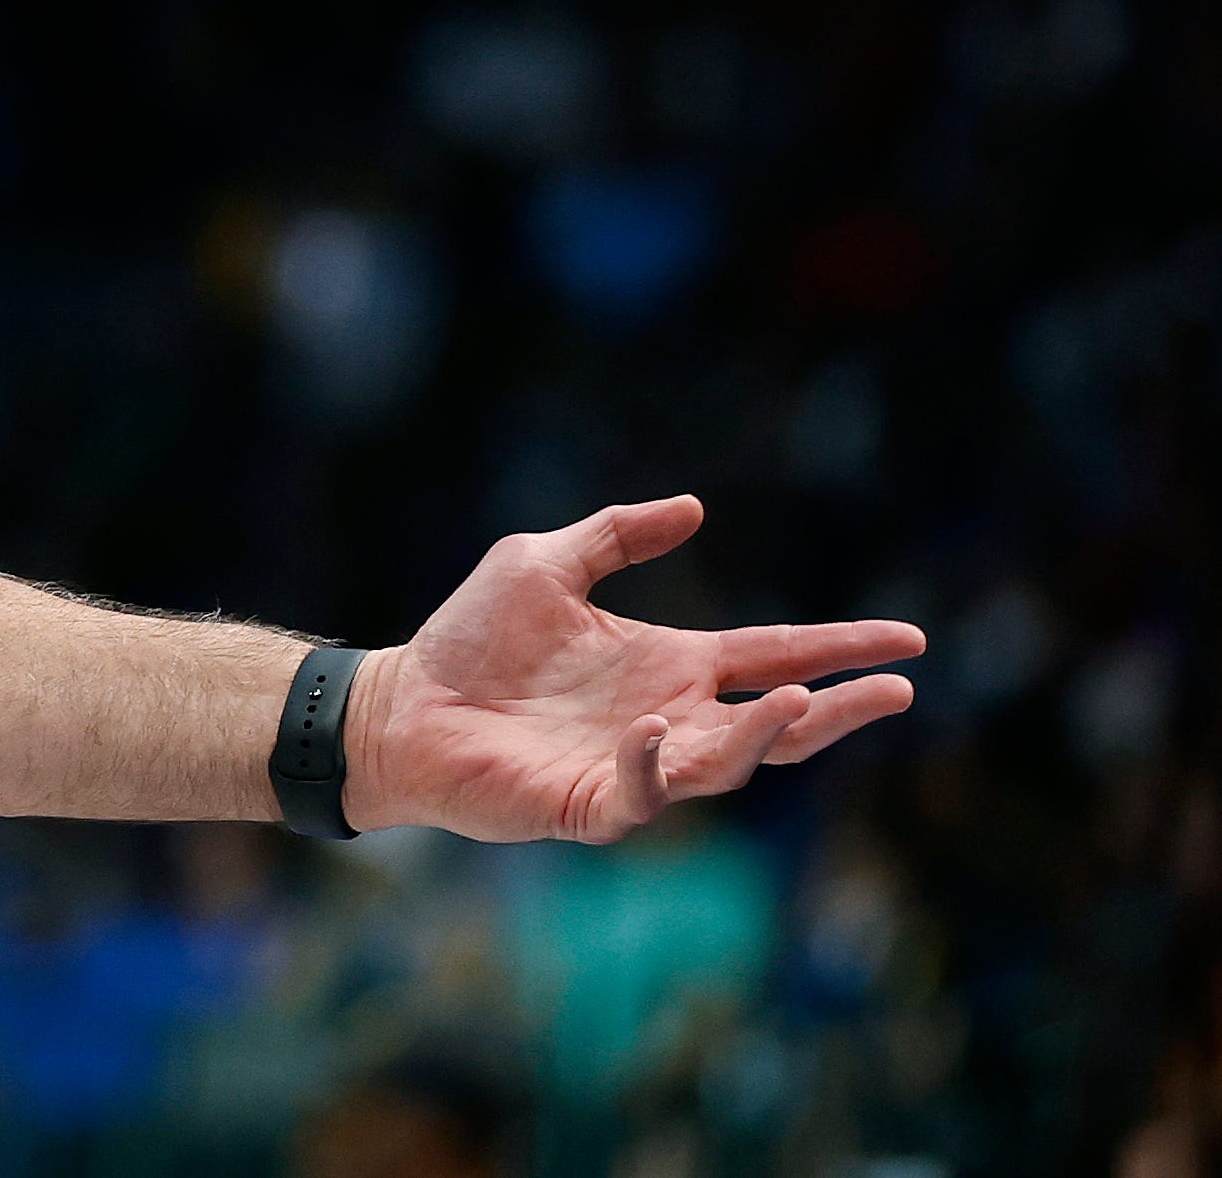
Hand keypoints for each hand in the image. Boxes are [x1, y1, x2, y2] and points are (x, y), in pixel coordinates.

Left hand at [345, 496, 920, 842]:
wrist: (403, 703)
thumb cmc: (471, 639)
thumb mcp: (544, 563)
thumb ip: (616, 535)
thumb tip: (695, 508)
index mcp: (671, 664)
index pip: (774, 654)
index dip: (840, 648)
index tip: (908, 639)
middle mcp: (670, 718)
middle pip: (779, 720)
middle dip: (841, 707)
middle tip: (898, 689)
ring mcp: (637, 766)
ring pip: (727, 763)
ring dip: (767, 735)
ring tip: (799, 700)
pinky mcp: (592, 802)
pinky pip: (642, 794)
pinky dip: (654, 764)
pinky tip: (650, 727)